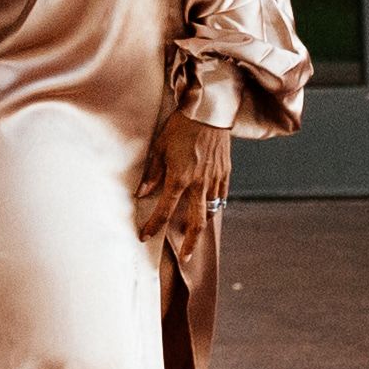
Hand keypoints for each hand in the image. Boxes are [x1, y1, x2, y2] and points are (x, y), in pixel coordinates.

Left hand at [142, 107, 234, 250]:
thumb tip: (142, 193)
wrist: (209, 110)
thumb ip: (152, 173)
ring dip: (201, 225)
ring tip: (194, 234)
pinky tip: (208, 210)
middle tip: (184, 257)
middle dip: (189, 243)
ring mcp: (215, 180)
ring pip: (210, 212)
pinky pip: (221, 198)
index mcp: (179, 178)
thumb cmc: (181, 126)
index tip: (145, 236)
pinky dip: (214, 207)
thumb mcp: (160, 147)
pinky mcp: (226, 173)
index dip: (154, 225)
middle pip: (195, 222)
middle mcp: (199, 184)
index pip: (164, 210)